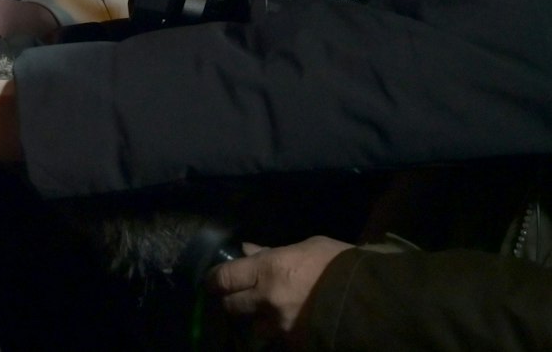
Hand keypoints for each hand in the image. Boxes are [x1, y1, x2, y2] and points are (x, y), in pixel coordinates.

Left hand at [209, 237, 351, 344]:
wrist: (376, 301)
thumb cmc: (342, 265)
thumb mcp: (307, 247)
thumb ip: (272, 252)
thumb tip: (247, 250)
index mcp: (267, 270)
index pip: (223, 278)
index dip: (213, 281)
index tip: (212, 282)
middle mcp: (267, 300)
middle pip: (232, 307)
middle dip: (232, 302)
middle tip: (238, 298)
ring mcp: (282, 327)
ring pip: (256, 329)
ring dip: (259, 322)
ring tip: (270, 316)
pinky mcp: (297, 345)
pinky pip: (281, 341)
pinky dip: (283, 335)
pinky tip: (293, 327)